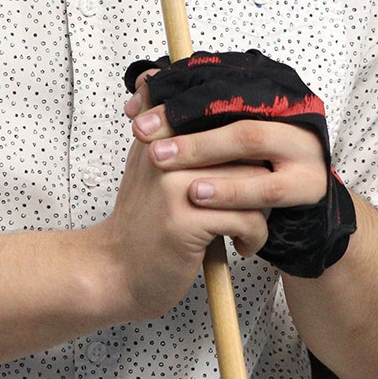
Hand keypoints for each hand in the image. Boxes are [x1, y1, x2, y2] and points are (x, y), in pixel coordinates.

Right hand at [90, 81, 329, 320]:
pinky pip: (249, 218)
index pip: (220, 114)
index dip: (247, 138)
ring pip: (254, 182)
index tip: (253, 162)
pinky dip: (255, 236)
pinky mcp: (187, 221)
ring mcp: (175, 186)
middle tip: (256, 202)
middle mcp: (167, 153)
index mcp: (160, 134)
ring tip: (248, 224)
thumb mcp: (149, 167)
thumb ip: (173, 136)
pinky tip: (241, 246)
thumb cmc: (142, 223)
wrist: (115, 271)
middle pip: (246, 148)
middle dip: (261, 178)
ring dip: (262, 209)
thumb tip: (210, 107)